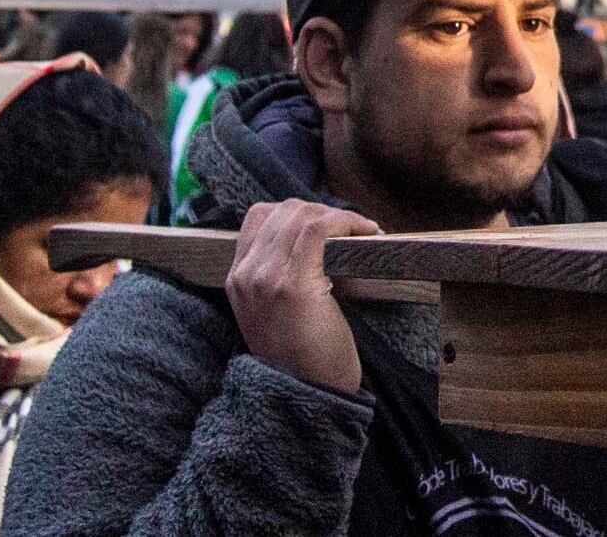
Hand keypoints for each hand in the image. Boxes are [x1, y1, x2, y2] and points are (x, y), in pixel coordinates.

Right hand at [224, 199, 379, 395]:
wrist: (306, 396)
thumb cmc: (304, 358)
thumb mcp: (277, 314)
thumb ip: (281, 277)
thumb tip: (319, 239)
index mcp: (237, 280)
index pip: (258, 218)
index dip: (298, 213)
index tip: (328, 225)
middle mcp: (245, 275)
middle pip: (282, 210)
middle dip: (323, 211)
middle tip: (353, 228)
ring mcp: (265, 278)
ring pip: (301, 214)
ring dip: (340, 216)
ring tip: (363, 231)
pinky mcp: (292, 285)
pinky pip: (319, 228)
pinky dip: (348, 222)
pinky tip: (369, 234)